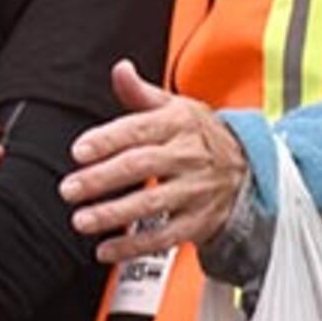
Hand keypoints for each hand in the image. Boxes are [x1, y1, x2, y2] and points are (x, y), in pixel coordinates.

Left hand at [62, 60, 248, 264]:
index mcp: (178, 124)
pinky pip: (165, 237)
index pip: (139, 129)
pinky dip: (134, 246)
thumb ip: (140, 93)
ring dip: (114, 214)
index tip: (78, 151)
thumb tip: (121, 70)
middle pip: (141, 166)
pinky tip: (106, 249)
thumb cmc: (200, 135)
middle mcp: (188, 157)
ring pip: (152, 204)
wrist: (252, 167)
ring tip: (82, 220)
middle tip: (69, 189)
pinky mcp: (199, 221)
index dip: (107, 140)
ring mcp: (195, 190)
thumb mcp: (176, 107)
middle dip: (101, 179)